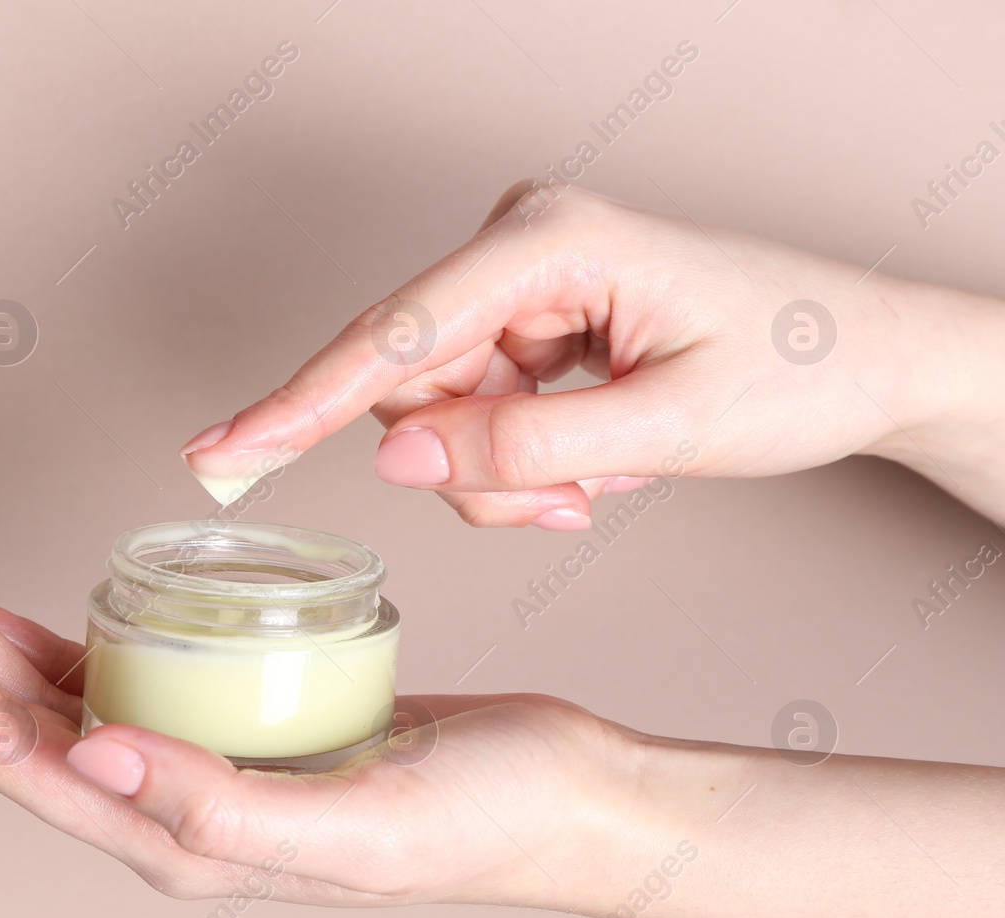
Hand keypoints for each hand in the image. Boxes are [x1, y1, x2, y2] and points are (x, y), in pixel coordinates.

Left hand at [0, 540, 634, 906]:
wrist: (555, 796)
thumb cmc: (478, 816)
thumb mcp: (357, 824)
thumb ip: (221, 806)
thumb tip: (92, 760)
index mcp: (172, 838)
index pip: (9, 753)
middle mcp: (157, 805)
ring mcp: (181, 762)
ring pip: (33, 694)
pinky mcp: (216, 720)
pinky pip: (97, 673)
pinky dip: (33, 633)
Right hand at [179, 180, 1004, 526]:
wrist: (868, 357)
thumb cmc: (797, 367)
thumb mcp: (667, 426)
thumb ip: (524, 448)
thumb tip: (393, 458)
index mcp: (549, 240)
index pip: (395, 334)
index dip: (301, 401)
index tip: (222, 450)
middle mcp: (517, 245)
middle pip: (411, 384)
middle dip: (472, 466)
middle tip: (563, 506)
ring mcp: (518, 280)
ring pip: (434, 411)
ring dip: (501, 472)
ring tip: (595, 482)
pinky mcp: (525, 316)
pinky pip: (470, 409)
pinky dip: (518, 460)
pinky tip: (592, 464)